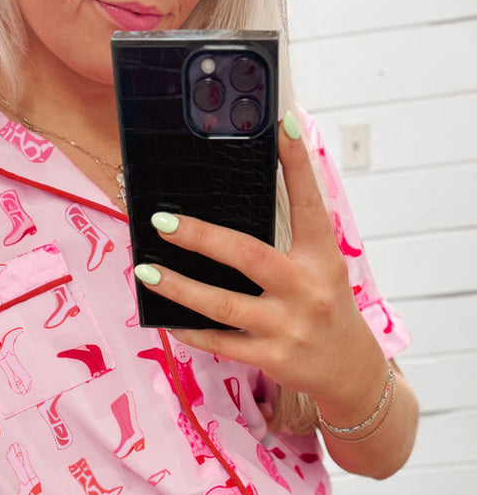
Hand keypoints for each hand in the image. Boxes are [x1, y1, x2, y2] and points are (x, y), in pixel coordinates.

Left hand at [134, 113, 386, 424]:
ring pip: (223, 304)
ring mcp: (287, 326)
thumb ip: (291, 239)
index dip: (297, 163)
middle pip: (248, 255)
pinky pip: (220, 342)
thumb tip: (242, 202)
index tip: (283, 123)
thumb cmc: (325, 309)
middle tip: (162, 220)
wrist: (349, 371)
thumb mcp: (322, 269)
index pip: (309, 203)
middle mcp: (306, 289)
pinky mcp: (271, 357)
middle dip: (200, 236)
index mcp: (322, 258)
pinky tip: (166, 316)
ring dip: (180, 287)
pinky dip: (190, 330)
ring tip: (146, 271)